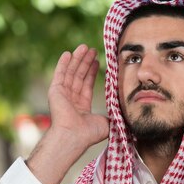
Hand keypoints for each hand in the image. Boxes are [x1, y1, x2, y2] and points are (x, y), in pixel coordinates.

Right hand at [26, 44, 108, 183]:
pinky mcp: (55, 91)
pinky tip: (68, 53)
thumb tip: (127, 115)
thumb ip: (114, 115)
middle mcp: (70, 100)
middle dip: (85, 62)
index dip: (92, 73)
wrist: (74, 136)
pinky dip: (63, 63)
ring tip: (84, 47)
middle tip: (92, 50)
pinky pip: (60, 74)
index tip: (98, 61)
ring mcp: (62, 95)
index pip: (86, 85)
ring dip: (77, 60)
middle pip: (79, 76)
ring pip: (71, 73)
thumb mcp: (107, 122)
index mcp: (81, 107)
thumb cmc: (89, 133)